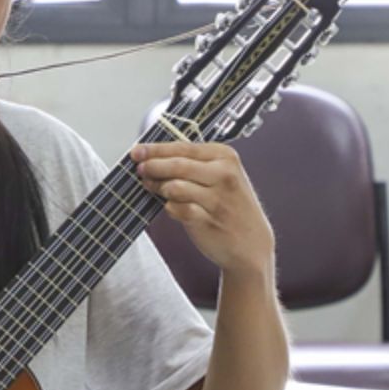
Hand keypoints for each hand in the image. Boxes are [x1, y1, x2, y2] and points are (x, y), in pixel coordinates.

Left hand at [131, 141, 274, 277]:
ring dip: (158, 187)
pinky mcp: (208, 220)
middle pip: (176, 165)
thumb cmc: (230, 206)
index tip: (136, 151)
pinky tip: (170, 206)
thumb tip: (152, 156)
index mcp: (225, 157)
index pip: (183, 147)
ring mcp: (218, 199)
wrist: (251, 242)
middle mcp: (224, 175)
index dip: (155, 149)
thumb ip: (192, 164)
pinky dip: (169, 207)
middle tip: (140, 170)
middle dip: (152, 166)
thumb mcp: (220, 176)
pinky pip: (177, 209)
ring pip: (174, 186)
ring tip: (154, 188)